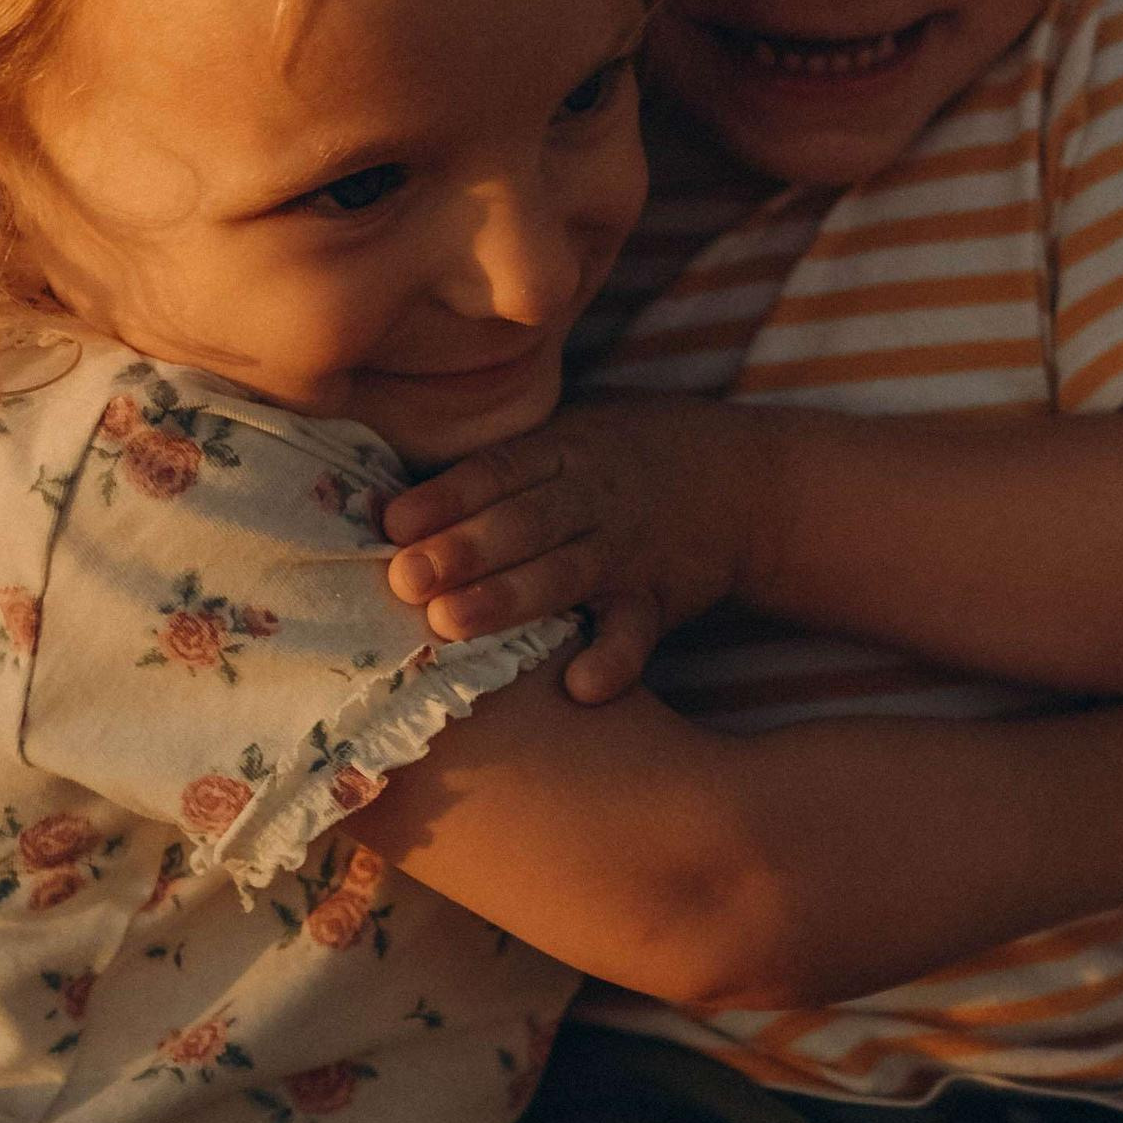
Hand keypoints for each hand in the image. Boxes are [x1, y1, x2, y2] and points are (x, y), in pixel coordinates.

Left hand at [381, 399, 744, 702]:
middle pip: (522, 522)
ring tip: (451, 625)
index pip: (497, 470)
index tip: (391, 523)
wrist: (741, 478)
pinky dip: (612, 660)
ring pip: (563, 575)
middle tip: (405, 579)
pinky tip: (579, 687)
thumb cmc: (623, 457)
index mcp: (561, 449)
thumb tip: (381, 502)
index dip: (445, 496)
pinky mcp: (659, 599)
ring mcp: (626, 549)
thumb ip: (493, 469)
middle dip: (463, 550)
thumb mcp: (568, 435)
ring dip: (507, 600)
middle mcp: (591, 496)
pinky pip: (636, 632)